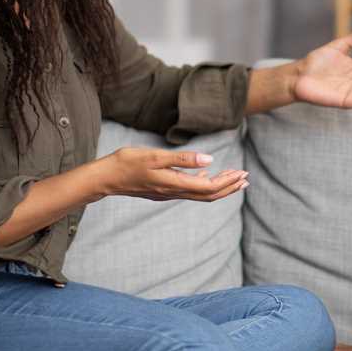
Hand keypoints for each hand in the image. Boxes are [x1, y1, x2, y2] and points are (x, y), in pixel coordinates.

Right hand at [105, 148, 247, 201]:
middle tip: (246, 179)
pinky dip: (203, 184)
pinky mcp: (162, 190)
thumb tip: (209, 160)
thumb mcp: (156, 156)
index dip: (228, 182)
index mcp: (175, 184)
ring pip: (200, 194)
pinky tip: (206, 173)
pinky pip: (189, 191)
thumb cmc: (128, 163)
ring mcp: (168, 193)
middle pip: (208, 195)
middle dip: (229, 187)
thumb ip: (183, 159)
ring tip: (234, 179)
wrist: (105, 177)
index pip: (209, 187)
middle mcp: (174, 192)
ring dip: (219, 187)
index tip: (242, 173)